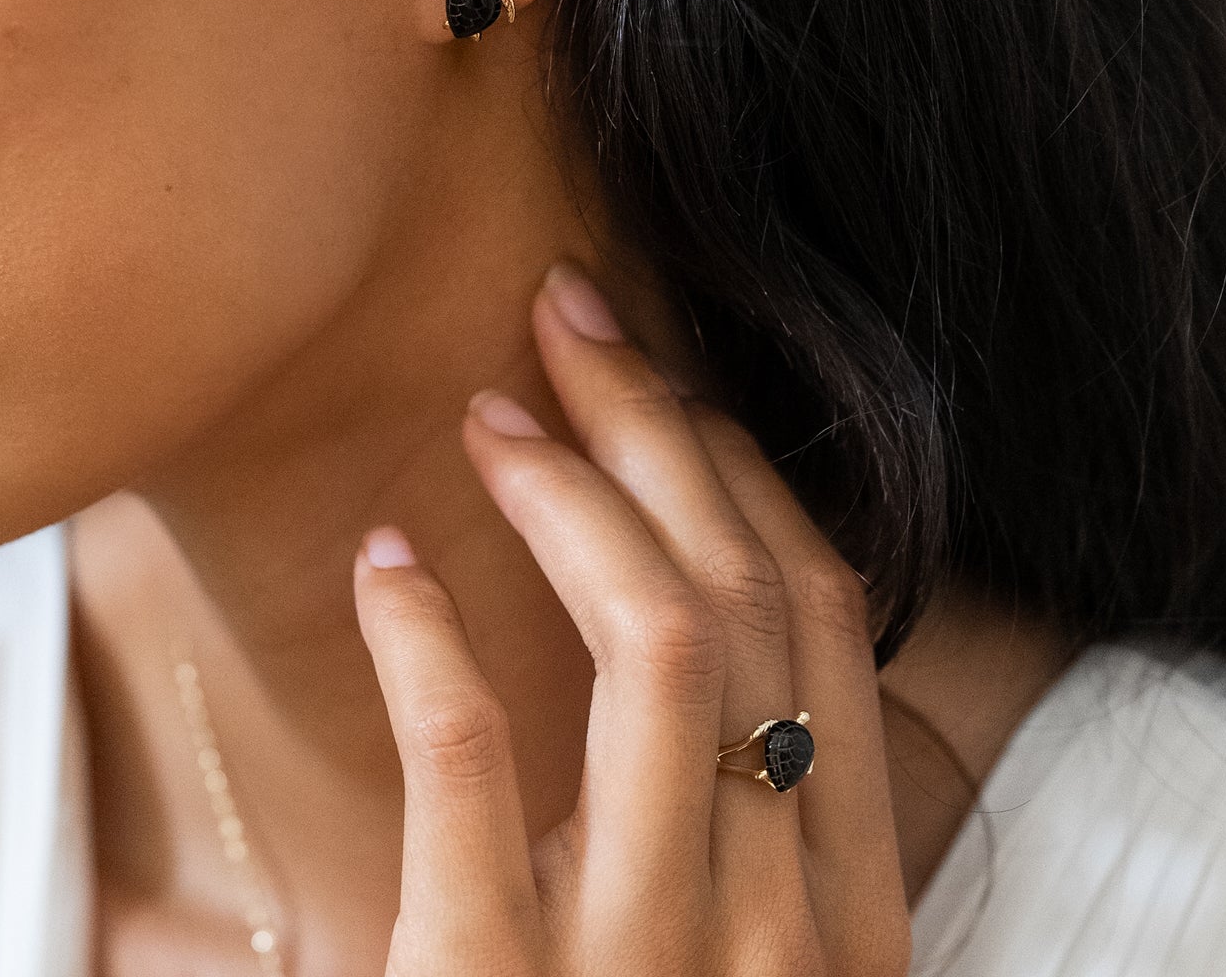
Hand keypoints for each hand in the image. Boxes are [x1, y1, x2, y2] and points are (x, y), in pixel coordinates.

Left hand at [352, 265, 910, 975]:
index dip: (743, 472)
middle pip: (745, 601)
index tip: (662, 375)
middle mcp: (778, 933)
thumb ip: (726, 846)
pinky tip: (383, 566)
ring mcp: (647, 967)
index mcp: (842, 918)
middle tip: (570, 314)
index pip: (821, 627)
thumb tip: (686, 645)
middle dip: (660, 428)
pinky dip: (426, 639)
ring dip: (568, 496)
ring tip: (486, 414)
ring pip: (658, 649)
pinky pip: (472, 766)